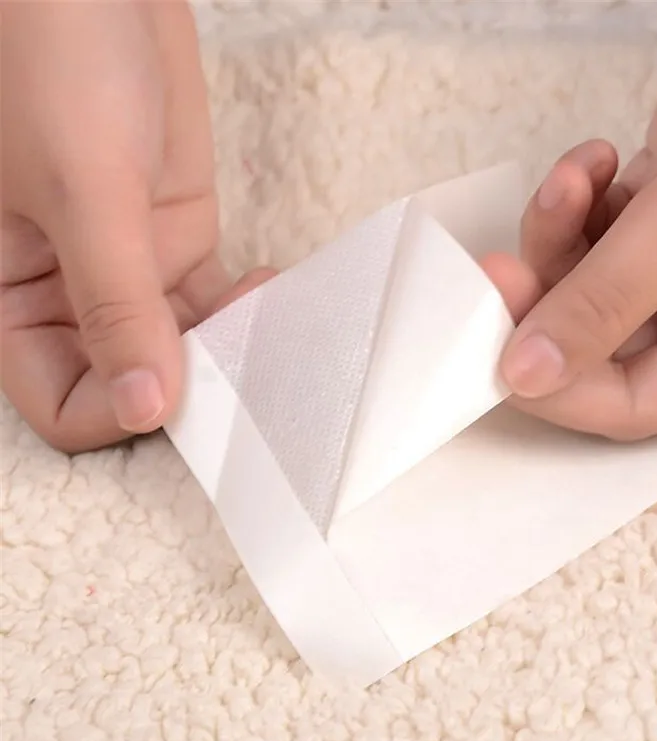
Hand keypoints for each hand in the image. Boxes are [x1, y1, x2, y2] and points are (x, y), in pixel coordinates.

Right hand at [0, 0, 271, 452]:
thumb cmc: (47, 54)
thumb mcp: (80, 187)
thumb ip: (114, 303)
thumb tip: (145, 409)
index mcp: (14, 298)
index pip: (63, 404)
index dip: (120, 412)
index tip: (185, 388)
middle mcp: (70, 295)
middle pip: (132, 382)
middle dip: (190, 384)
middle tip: (247, 368)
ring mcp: (128, 268)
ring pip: (182, 346)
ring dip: (229, 349)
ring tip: (272, 330)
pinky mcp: (173, 237)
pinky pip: (213, 301)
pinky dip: (245, 309)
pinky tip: (273, 297)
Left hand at [485, 0, 656, 439]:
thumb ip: (605, 301)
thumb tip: (529, 374)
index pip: (634, 406)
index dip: (559, 392)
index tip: (496, 356)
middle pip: (596, 346)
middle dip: (543, 305)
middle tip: (500, 272)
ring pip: (583, 287)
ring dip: (555, 239)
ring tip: (569, 183)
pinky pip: (590, 234)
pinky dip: (574, 203)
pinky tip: (589, 162)